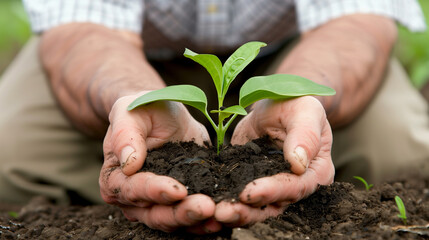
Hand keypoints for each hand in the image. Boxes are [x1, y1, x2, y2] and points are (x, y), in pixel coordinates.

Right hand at [99, 93, 220, 232]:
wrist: (161, 114)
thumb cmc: (141, 110)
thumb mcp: (130, 112)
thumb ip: (125, 134)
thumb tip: (129, 164)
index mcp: (115, 179)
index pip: (133, 190)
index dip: (155, 191)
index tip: (177, 190)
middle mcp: (134, 199)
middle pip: (155, 214)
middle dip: (181, 213)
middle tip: (205, 207)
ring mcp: (159, 204)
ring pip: (175, 220)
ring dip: (196, 220)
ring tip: (218, 215)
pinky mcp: (182, 202)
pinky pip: (193, 217)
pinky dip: (207, 219)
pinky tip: (224, 216)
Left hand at [215, 96, 334, 225]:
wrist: (277, 104)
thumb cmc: (297, 104)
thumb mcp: (304, 111)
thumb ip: (305, 135)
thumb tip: (298, 163)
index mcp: (316, 172)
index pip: (295, 188)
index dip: (272, 192)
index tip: (249, 193)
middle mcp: (296, 186)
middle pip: (273, 205)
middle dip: (248, 210)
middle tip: (223, 212)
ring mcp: (272, 187)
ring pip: (255, 207)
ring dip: (235, 212)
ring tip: (214, 212)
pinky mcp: (251, 181)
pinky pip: (239, 195)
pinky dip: (225, 199)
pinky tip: (209, 203)